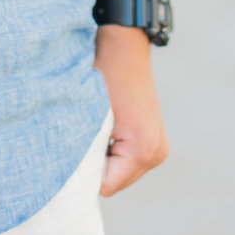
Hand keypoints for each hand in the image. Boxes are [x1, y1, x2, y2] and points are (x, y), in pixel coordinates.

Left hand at [92, 24, 168, 195]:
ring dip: (106, 158)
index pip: (105, 185)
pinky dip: (115, 152)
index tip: (76, 148)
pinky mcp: (156, 143)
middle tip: (85, 136)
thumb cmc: (103, 77)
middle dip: (98, 165)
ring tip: (97, 130)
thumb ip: (86, 151)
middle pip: (115, 182)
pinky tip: (108, 130)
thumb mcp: (90, 115)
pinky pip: (128, 161)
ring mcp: (159, 149)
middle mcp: (156, 153)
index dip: (87, 169)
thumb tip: (75, 181)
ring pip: (121, 173)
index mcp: (142, 149)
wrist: (124, 49)